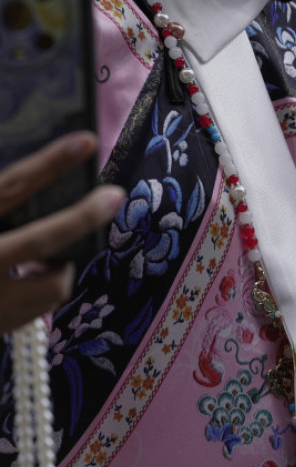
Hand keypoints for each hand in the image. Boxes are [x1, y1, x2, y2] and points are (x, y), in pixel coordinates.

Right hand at [0, 132, 123, 333]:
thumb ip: (8, 202)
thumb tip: (47, 180)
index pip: (9, 189)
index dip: (49, 164)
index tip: (86, 140)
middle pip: (38, 239)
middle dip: (81, 218)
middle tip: (113, 195)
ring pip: (52, 283)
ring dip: (59, 267)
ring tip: (44, 259)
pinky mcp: (0, 326)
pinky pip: (41, 307)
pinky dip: (43, 290)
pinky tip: (27, 282)